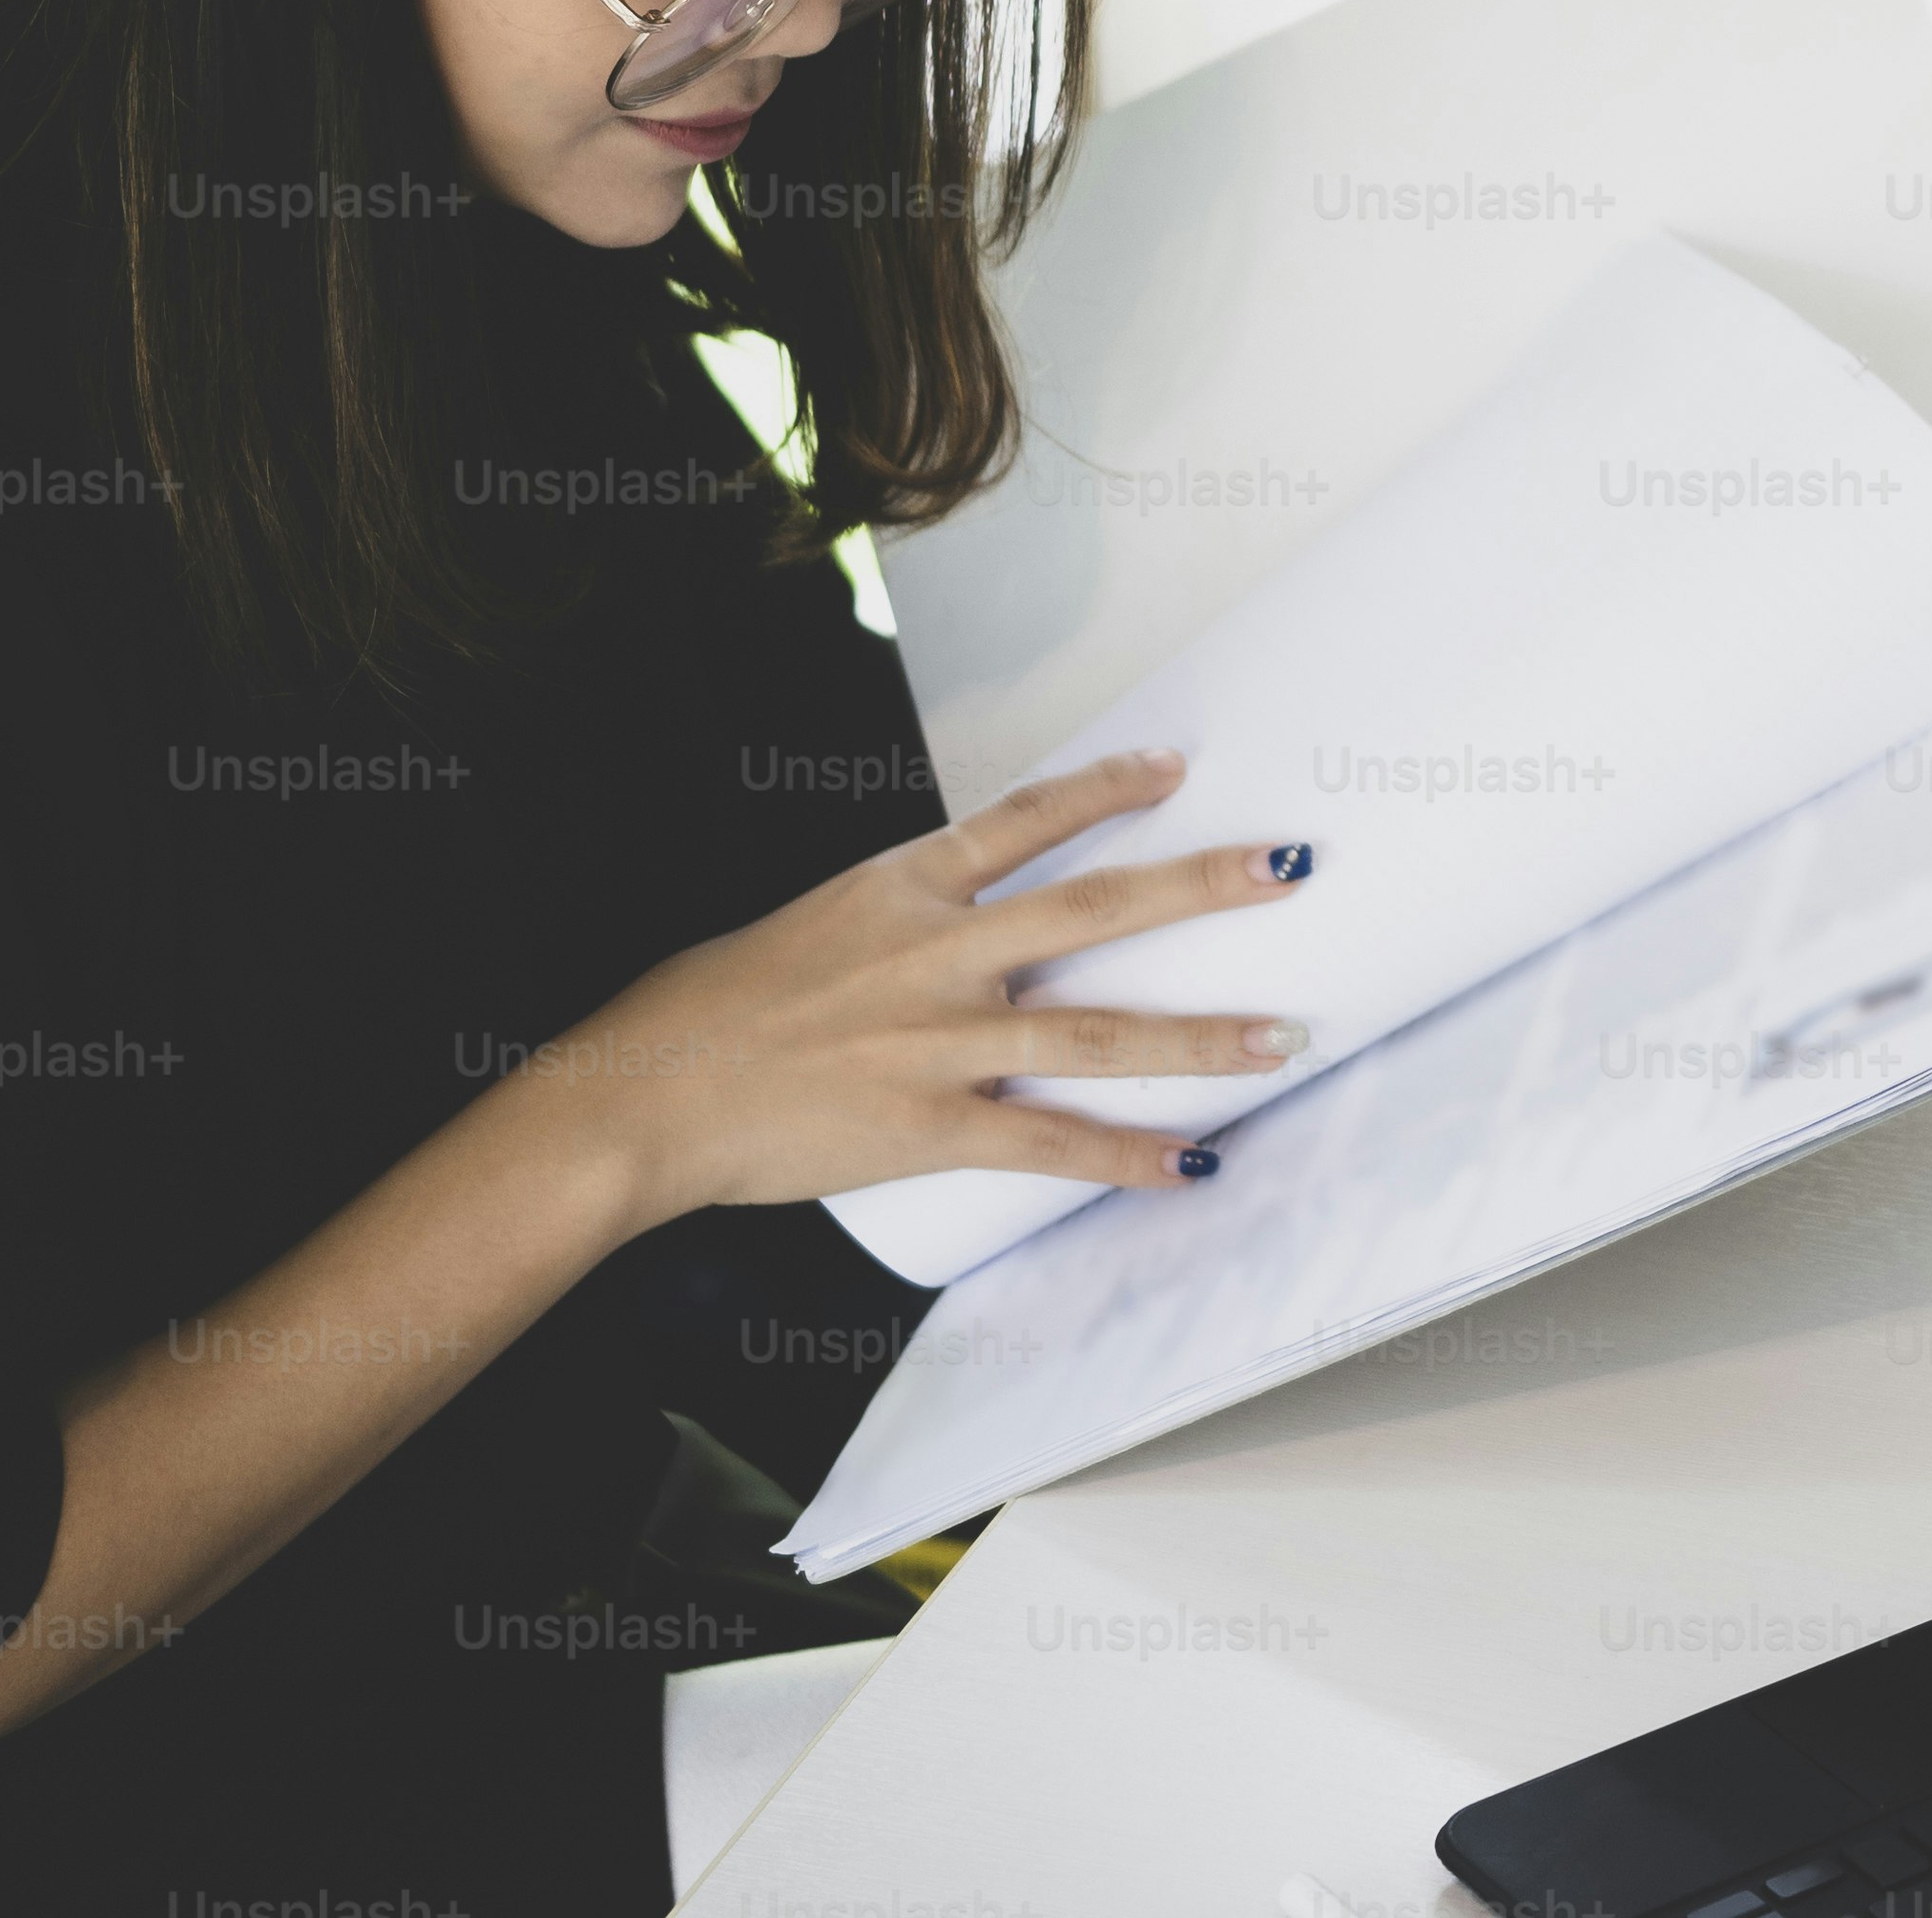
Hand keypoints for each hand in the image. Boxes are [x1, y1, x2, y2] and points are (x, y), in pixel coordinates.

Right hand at [505, 748, 1309, 1228]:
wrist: (642, 1095)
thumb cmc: (703, 1009)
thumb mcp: (806, 924)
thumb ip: (891, 923)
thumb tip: (950, 923)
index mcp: (902, 887)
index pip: (1028, 816)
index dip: (1108, 786)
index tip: (1175, 766)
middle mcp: (938, 954)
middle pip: (1098, 906)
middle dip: (1203, 885)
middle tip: (1289, 867)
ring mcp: (940, 1042)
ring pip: (1099, 1034)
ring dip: (1202, 1038)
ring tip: (1284, 1035)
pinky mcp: (929, 1127)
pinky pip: (1051, 1144)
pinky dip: (1128, 1159)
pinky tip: (1191, 1166)